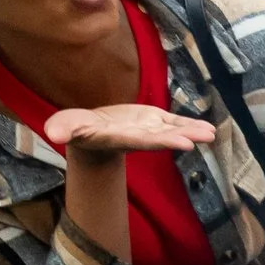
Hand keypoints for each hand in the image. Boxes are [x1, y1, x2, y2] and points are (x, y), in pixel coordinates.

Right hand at [44, 104, 216, 156]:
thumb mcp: (67, 127)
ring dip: (193, 132)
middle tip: (204, 138)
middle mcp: (139, 136)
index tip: (183, 144)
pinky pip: (175, 122)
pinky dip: (190, 125)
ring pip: (174, 130)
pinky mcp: (154, 121)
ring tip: (212, 134)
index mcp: (120, 138)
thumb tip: (53, 133)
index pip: (143, 141)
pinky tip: (210, 129)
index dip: (162, 141)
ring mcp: (149, 129)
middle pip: (163, 137)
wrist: (90, 132)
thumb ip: (63, 129)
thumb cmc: (76, 129)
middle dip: (183, 137)